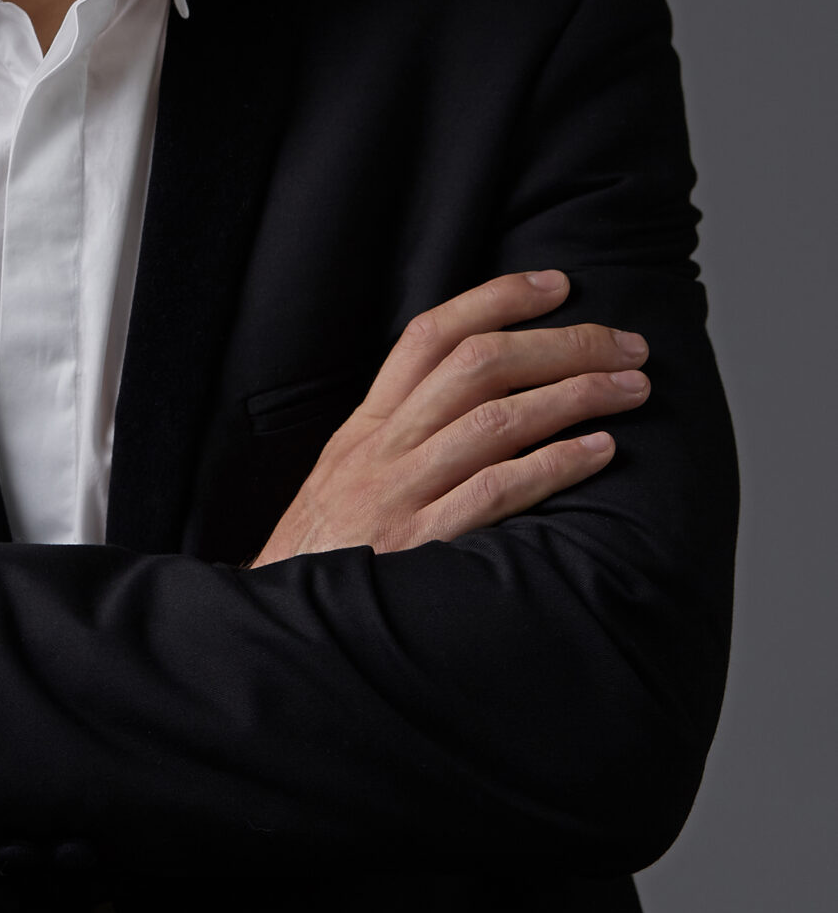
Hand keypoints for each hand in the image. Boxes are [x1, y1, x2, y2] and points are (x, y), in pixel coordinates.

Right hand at [253, 270, 645, 565]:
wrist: (283, 627)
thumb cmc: (325, 555)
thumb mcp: (346, 479)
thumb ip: (400, 439)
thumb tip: (475, 402)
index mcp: (366, 427)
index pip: (430, 337)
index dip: (496, 299)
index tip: (556, 285)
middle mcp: (381, 450)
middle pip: (477, 366)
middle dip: (561, 345)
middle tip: (625, 345)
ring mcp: (399, 495)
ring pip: (494, 420)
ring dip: (573, 395)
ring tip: (630, 389)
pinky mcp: (419, 546)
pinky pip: (495, 492)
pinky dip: (553, 465)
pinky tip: (599, 452)